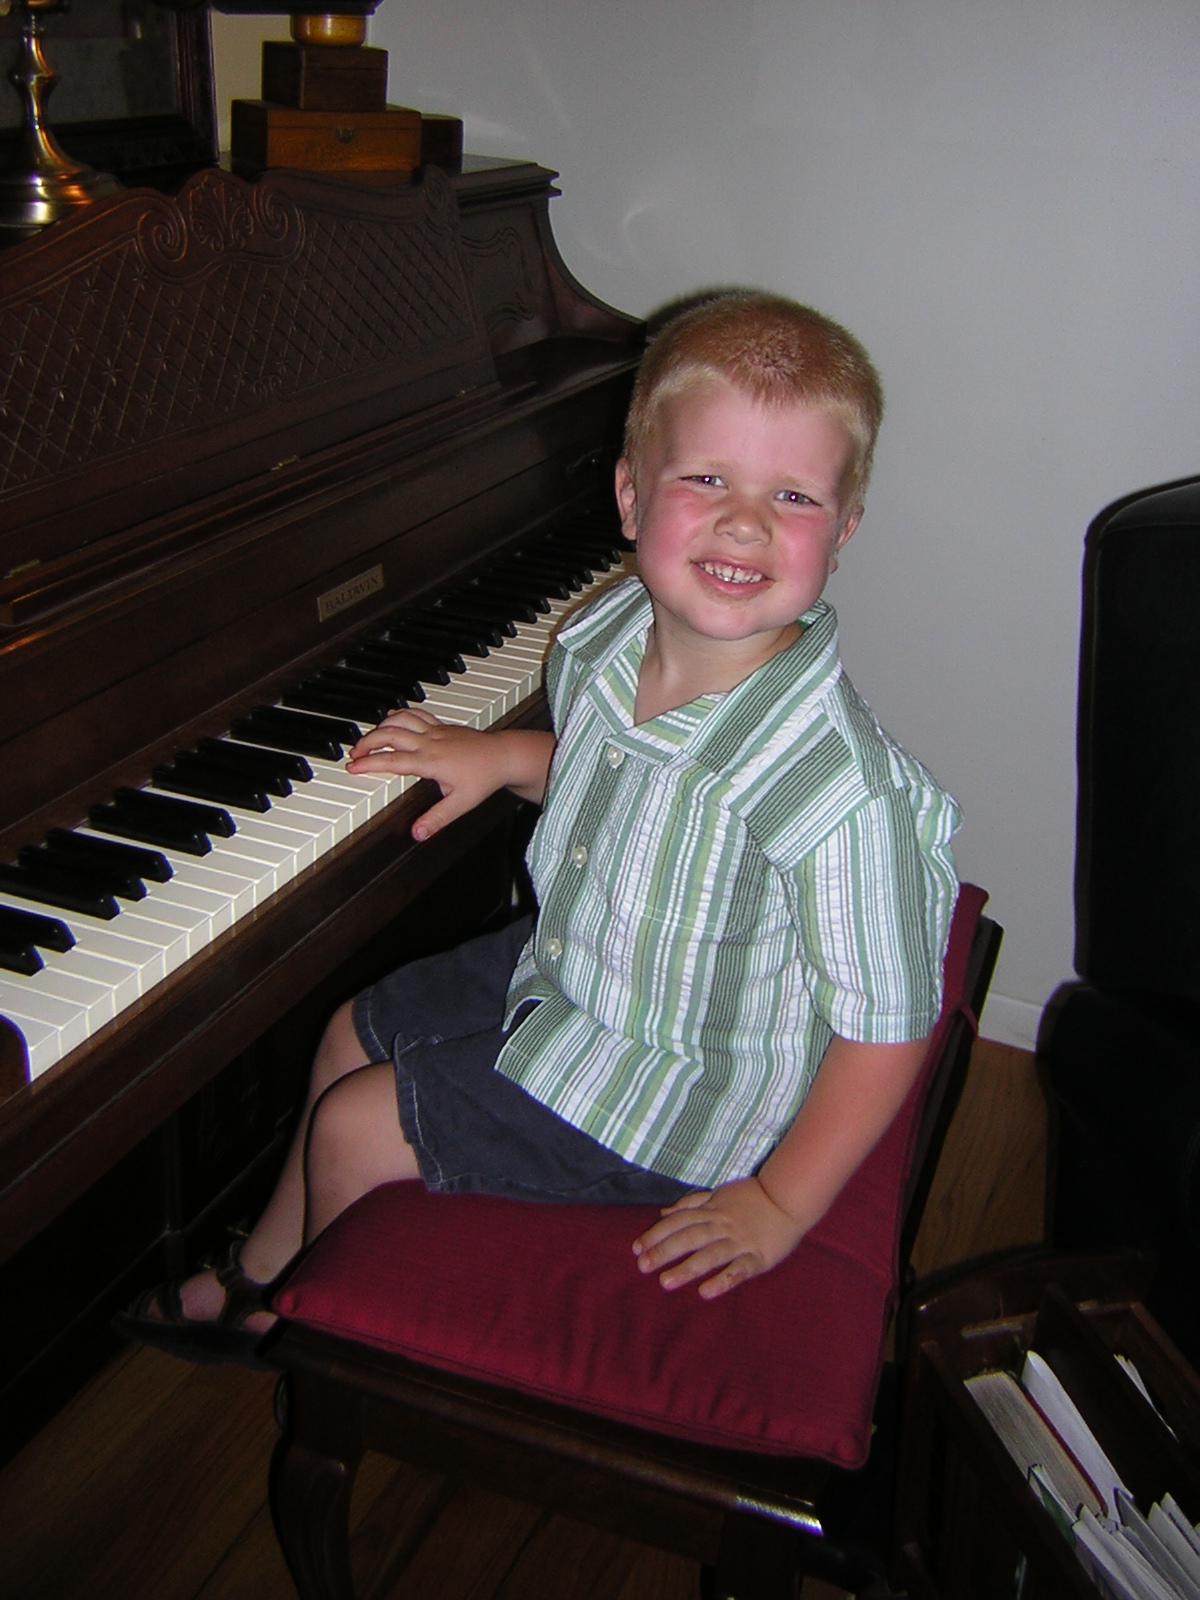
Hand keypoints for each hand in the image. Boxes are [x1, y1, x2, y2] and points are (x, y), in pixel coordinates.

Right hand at [346, 710, 505, 839]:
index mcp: (430, 761)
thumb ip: (437, 818)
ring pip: (400, 719)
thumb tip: (417, 833)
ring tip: (368, 738)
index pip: (392, 761)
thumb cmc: (484, 778)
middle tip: (353, 753)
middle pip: (389, 734)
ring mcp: (435, 731)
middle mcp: (429, 742)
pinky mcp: (441, 725)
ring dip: (380, 726)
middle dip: (366, 742)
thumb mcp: (461, 804)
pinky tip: (390, 718)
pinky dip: (398, 714)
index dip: (369, 763)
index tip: (352, 767)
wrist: (503, 755)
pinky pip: (415, 713)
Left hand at [630, 1177, 806, 1299]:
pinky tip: (706, 1292)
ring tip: (665, 1282)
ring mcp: (740, 1242)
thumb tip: (663, 1213)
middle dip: (664, 1251)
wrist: (788, 1199)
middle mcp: (722, 1226)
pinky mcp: (757, 1257)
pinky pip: (739, 1271)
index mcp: (712, 1210)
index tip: (636, 1248)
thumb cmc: (751, 1197)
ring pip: (710, 1255)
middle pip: (689, 1237)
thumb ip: (691, 1203)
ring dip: (687, 1268)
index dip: (657, 1234)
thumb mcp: (718, 1194)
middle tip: (642, 1266)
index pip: (679, 1222)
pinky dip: (722, 1280)